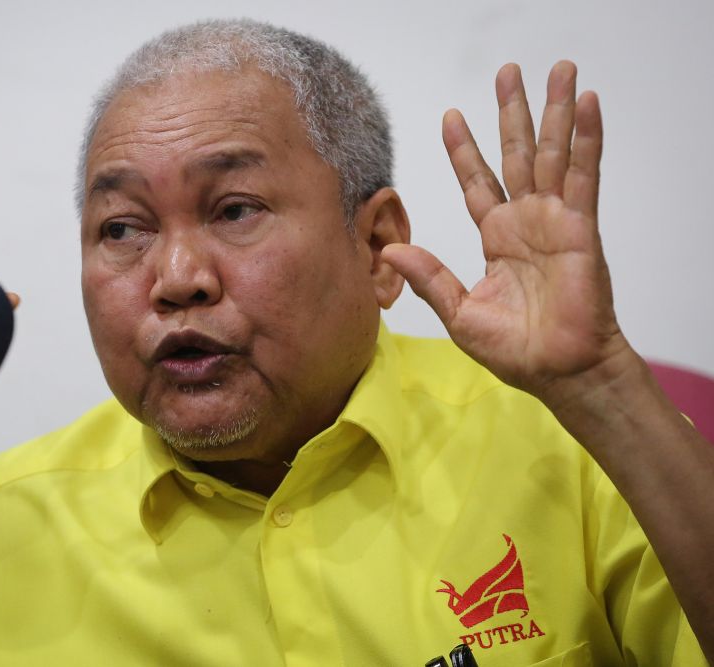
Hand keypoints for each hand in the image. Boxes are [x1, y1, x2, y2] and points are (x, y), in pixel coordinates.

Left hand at [383, 61, 627, 404]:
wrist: (558, 372)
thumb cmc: (515, 349)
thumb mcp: (458, 311)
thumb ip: (429, 278)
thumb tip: (389, 253)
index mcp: (497, 238)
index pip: (477, 182)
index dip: (464, 149)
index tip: (450, 116)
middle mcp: (526, 222)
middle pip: (515, 154)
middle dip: (510, 113)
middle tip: (507, 72)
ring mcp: (555, 221)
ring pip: (552, 154)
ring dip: (553, 111)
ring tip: (557, 69)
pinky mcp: (581, 228)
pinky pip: (584, 175)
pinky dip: (586, 139)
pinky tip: (586, 104)